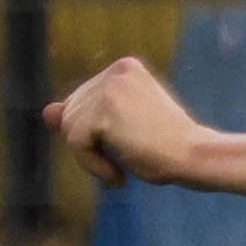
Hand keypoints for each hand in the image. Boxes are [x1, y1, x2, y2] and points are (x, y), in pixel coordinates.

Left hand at [47, 57, 209, 189]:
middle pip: (74, 113)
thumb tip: (47, 111)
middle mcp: (115, 72)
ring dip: (92, 157)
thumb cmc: (169, 148)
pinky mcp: (103, 111)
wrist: (198, 158)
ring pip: (70, 129)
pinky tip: (118, 176)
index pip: (84, 103)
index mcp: (125, 69)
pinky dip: (92, 165)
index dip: (98, 134)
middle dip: (92, 143)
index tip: (130, 146)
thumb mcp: (123, 127)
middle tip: (127, 160)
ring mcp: (109, 89)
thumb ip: (84, 115)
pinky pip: (76, 143)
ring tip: (122, 168)